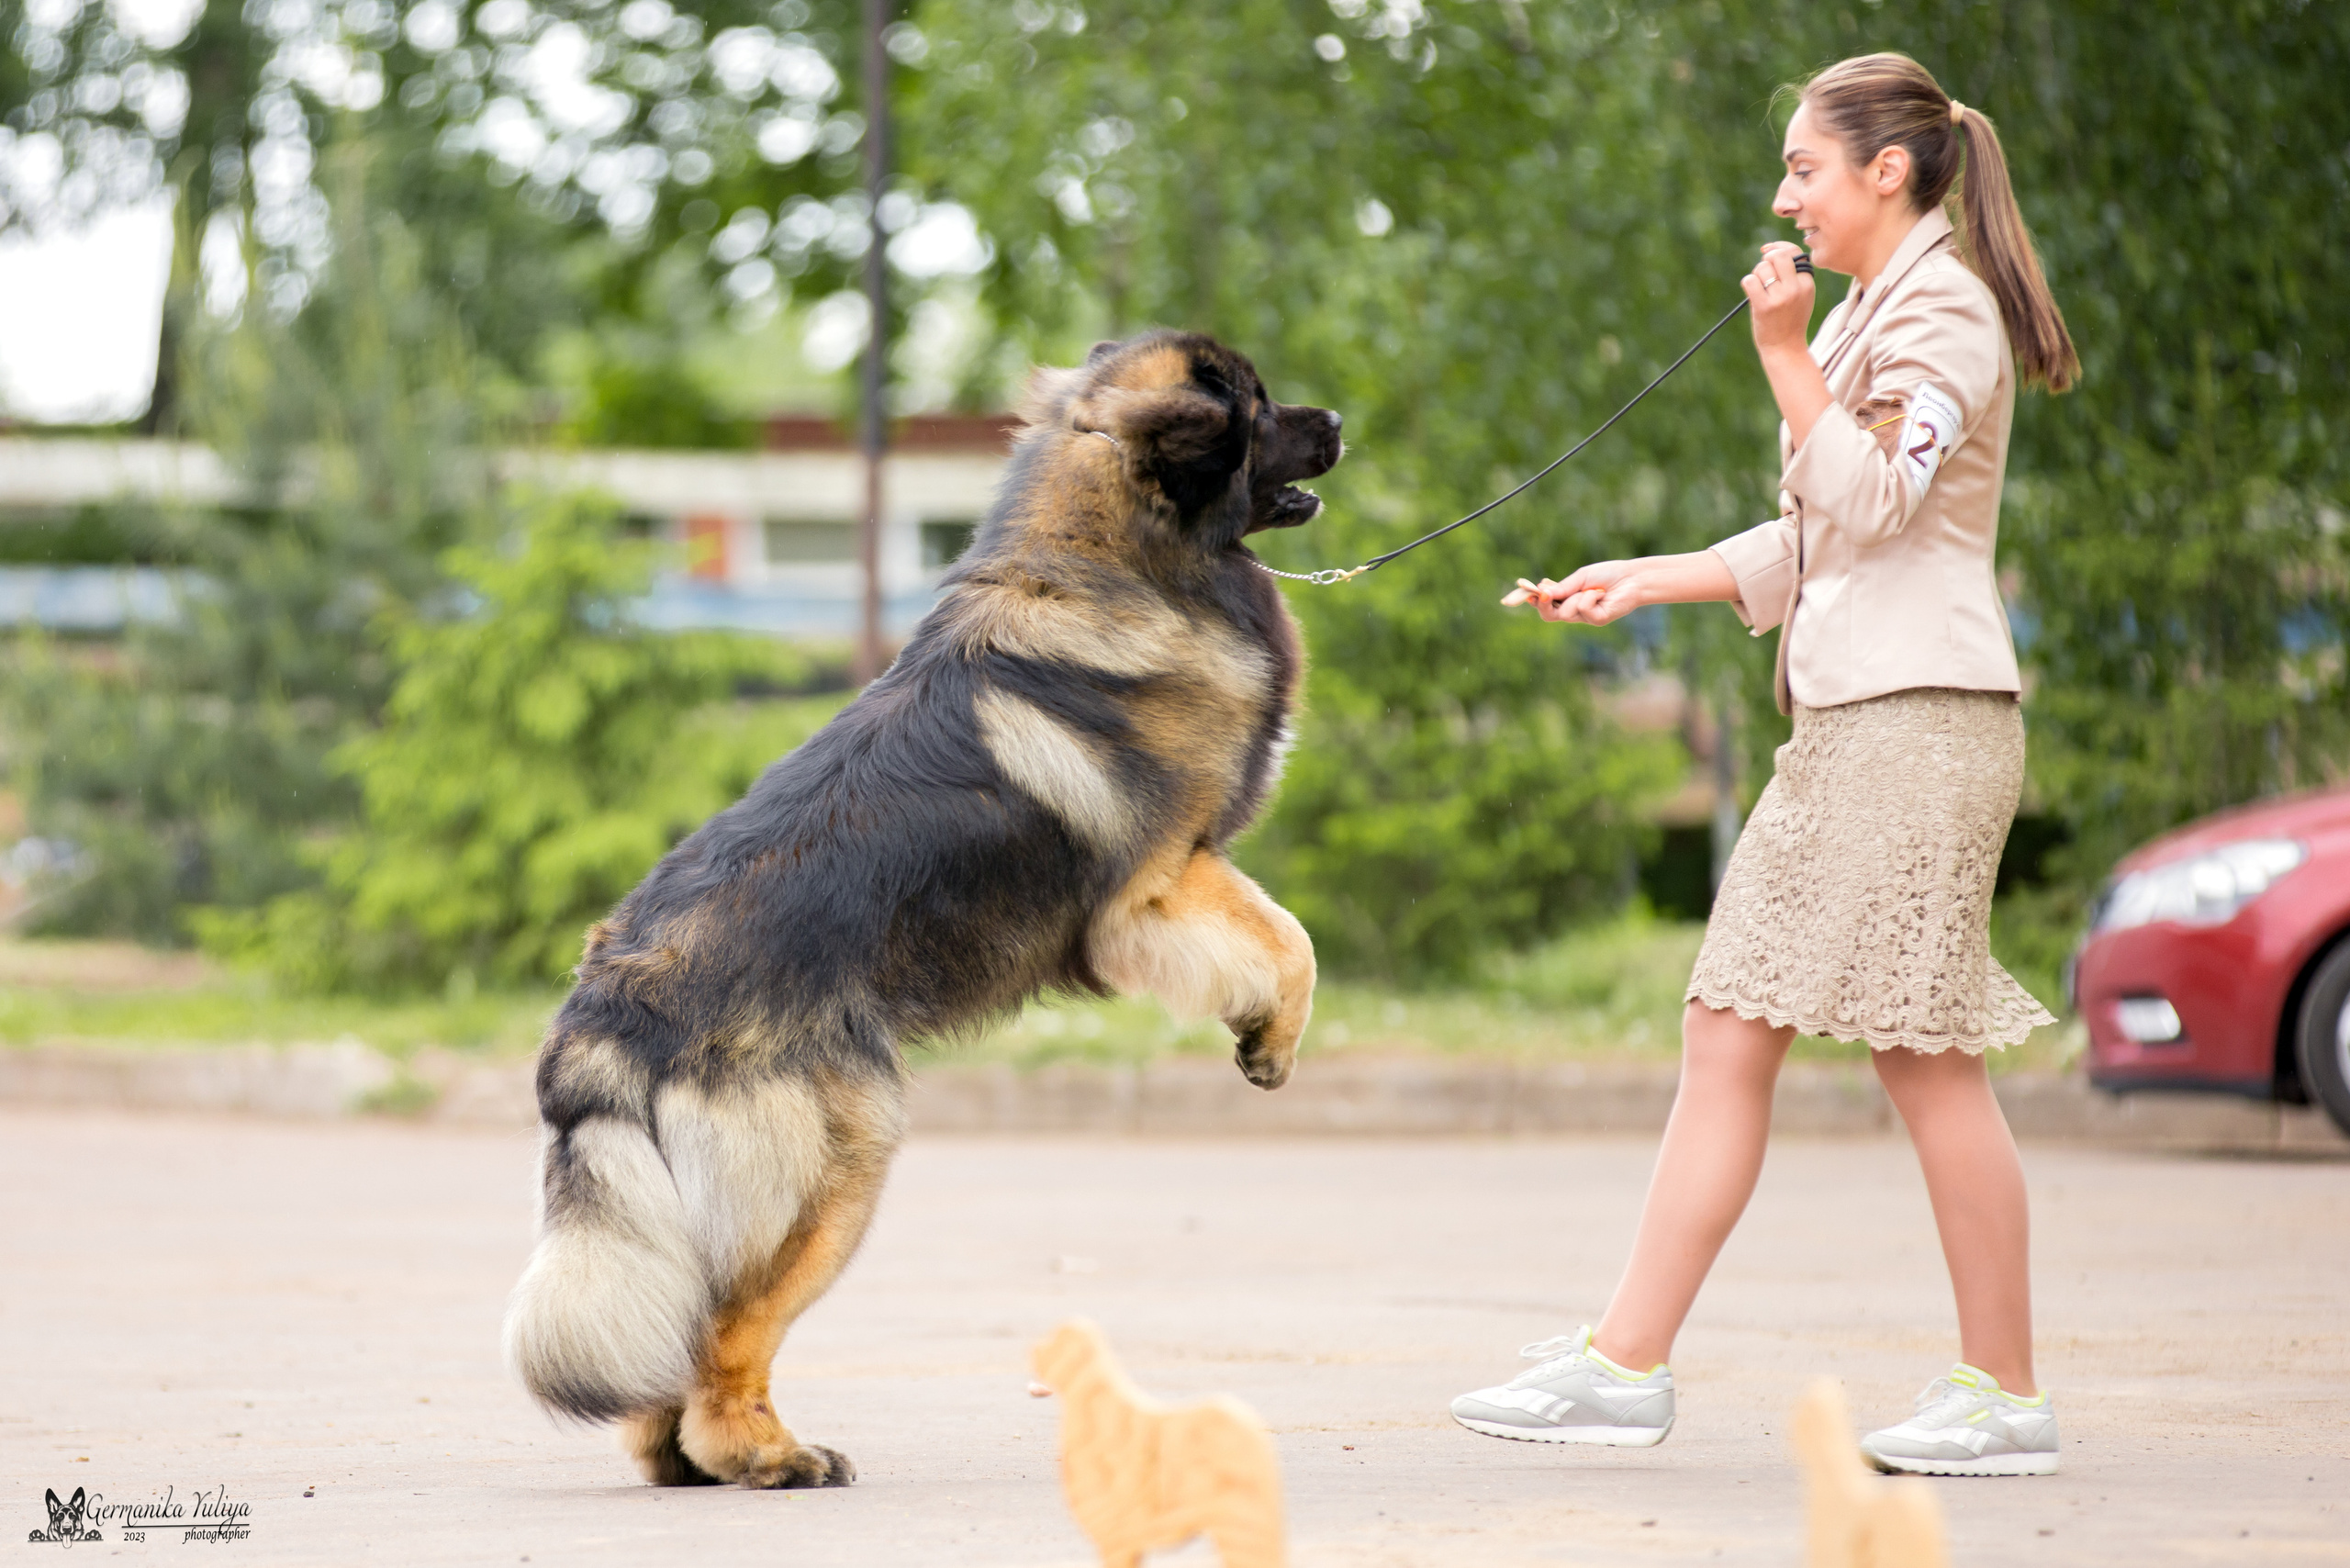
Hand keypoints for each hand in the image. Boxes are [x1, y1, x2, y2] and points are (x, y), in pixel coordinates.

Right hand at [1500, 560, 1642, 624]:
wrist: (1632, 578)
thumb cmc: (1607, 575)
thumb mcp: (1581, 577)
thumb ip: (1563, 587)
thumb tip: (1541, 592)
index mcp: (1567, 599)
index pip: (1546, 605)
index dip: (1534, 601)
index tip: (1527, 593)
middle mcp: (1574, 611)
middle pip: (1549, 615)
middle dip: (1543, 605)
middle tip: (1542, 593)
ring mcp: (1585, 617)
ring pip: (1566, 612)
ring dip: (1576, 597)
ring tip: (1592, 590)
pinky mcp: (1597, 620)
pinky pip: (1584, 610)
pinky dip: (1590, 598)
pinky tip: (1601, 594)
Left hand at [1743, 241, 1815, 356]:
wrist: (1785, 348)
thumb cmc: (1790, 320)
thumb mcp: (1800, 295)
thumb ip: (1792, 273)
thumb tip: (1768, 249)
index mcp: (1807, 283)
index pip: (1794, 252)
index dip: (1778, 247)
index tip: (1767, 251)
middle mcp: (1796, 288)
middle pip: (1777, 256)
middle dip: (1766, 261)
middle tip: (1764, 275)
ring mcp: (1781, 297)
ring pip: (1761, 268)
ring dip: (1756, 276)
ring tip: (1760, 291)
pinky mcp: (1765, 306)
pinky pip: (1750, 281)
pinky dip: (1748, 284)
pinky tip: (1752, 295)